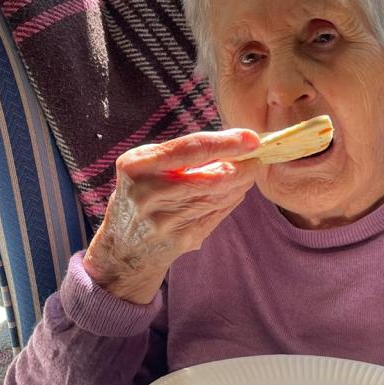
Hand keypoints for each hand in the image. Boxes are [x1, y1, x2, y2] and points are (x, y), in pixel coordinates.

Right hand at [83, 129, 260, 302]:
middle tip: (257, 157)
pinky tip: (236, 190)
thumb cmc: (140, 192)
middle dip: (243, 167)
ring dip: (241, 182)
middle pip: (213, 178)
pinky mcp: (183, 239)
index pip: (190, 149)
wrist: (126, 246)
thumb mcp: (144, 165)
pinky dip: (233, 198)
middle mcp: (149, 194)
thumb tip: (232, 142)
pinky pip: (219, 213)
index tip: (252, 138)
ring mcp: (166, 221)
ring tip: (248, 171)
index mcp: (137, 166)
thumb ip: (181, 153)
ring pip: (220, 196)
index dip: (226, 143)